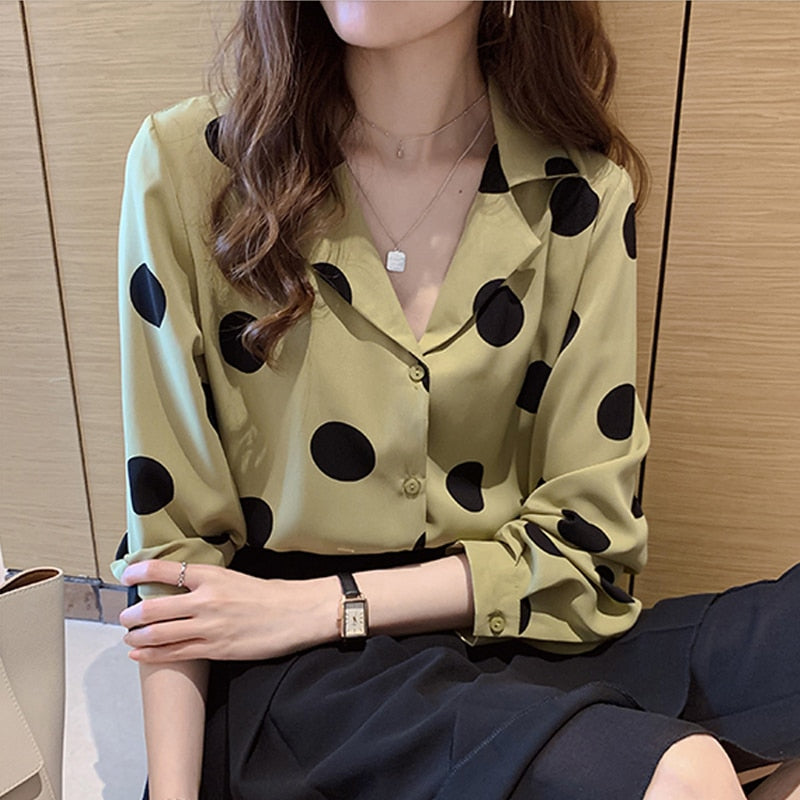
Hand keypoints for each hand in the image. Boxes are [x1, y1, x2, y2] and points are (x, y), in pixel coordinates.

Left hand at [118, 560, 339, 662]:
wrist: (296, 613)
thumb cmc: (270, 595)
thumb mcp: (235, 578)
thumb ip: (207, 582)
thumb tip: (180, 586)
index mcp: (212, 575)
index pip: (165, 569)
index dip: (140, 572)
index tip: (126, 575)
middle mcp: (206, 599)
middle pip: (154, 608)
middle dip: (132, 615)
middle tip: (125, 617)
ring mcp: (209, 626)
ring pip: (159, 634)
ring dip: (137, 636)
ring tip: (129, 636)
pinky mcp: (215, 649)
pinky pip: (175, 653)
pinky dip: (151, 654)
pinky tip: (139, 654)